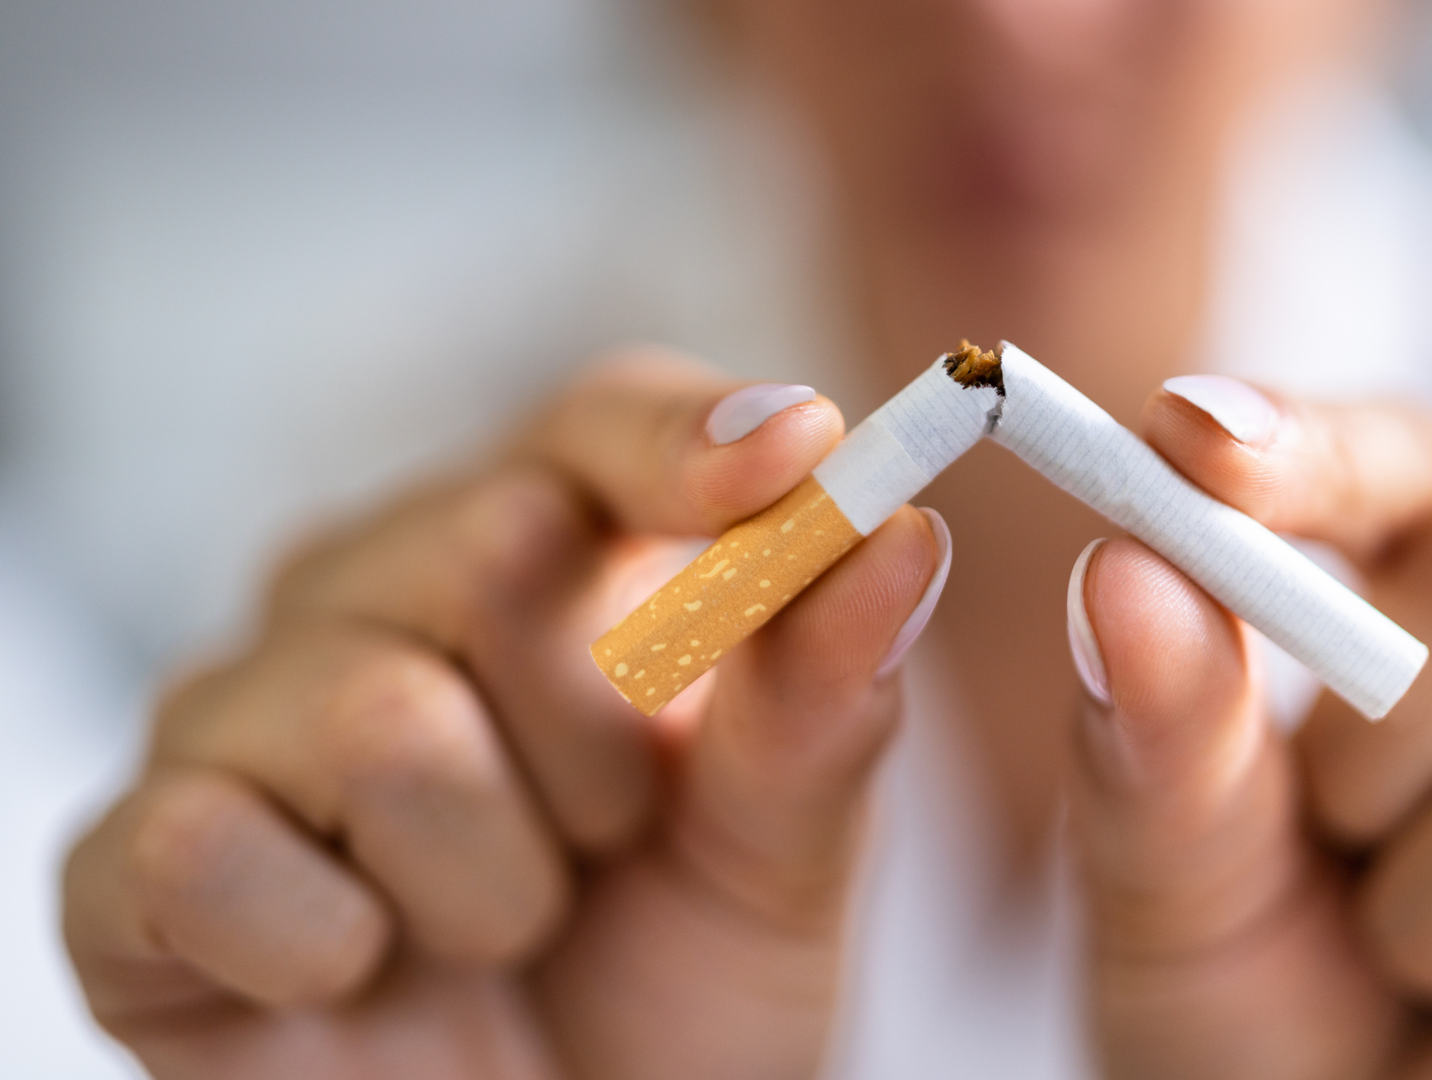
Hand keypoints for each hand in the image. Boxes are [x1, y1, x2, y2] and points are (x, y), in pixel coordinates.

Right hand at [63, 355, 947, 1078]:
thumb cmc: (675, 989)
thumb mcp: (784, 857)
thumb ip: (827, 702)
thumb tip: (900, 533)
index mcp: (552, 561)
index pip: (601, 424)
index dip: (692, 439)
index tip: (797, 457)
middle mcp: (383, 594)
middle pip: (497, 540)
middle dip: (605, 736)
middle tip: (613, 838)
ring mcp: (248, 715)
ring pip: (377, 715)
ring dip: (494, 873)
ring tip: (507, 928)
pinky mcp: (138, 863)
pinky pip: (211, 850)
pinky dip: (330, 946)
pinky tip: (359, 976)